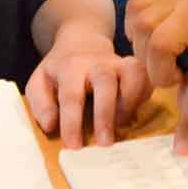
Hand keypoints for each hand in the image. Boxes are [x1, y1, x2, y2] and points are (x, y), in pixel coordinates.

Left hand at [24, 26, 150, 146]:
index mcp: (70, 67)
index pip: (71, 95)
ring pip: (134, 73)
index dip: (72, 122)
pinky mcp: (136, 66)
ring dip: (131, 100)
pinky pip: (147, 78)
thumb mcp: (39, 82)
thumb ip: (40, 104)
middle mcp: (97, 63)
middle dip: (105, 114)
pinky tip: (132, 112)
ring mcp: (120, 62)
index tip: (73, 146)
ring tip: (122, 124)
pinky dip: (144, 96)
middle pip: (105, 82)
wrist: (82, 42)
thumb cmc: (61, 70)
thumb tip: (51, 125)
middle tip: (104, 144)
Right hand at [124, 0, 187, 153]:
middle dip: (164, 75)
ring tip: (168, 54)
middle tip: (178, 73)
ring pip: (141, 33)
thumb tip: (181, 103)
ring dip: (149, 54)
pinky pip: (134, 13)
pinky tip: (155, 36)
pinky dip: (138, 31)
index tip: (182, 149)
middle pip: (160, 53)